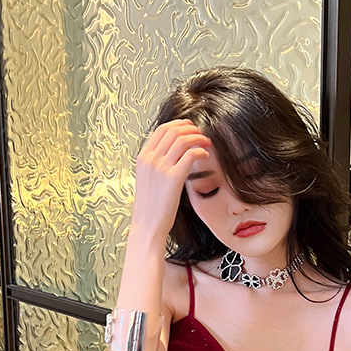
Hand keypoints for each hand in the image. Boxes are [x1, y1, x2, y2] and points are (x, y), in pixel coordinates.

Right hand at [132, 119, 210, 239]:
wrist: (148, 225)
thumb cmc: (151, 205)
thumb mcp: (148, 178)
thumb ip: (157, 162)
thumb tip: (175, 150)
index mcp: (143, 157)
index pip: (162, 129)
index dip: (179, 124)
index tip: (190, 127)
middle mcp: (150, 159)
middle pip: (174, 131)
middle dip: (191, 129)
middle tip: (202, 135)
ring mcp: (160, 167)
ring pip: (183, 140)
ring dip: (199, 138)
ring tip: (207, 144)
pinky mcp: (173, 178)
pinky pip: (191, 155)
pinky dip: (201, 151)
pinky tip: (205, 155)